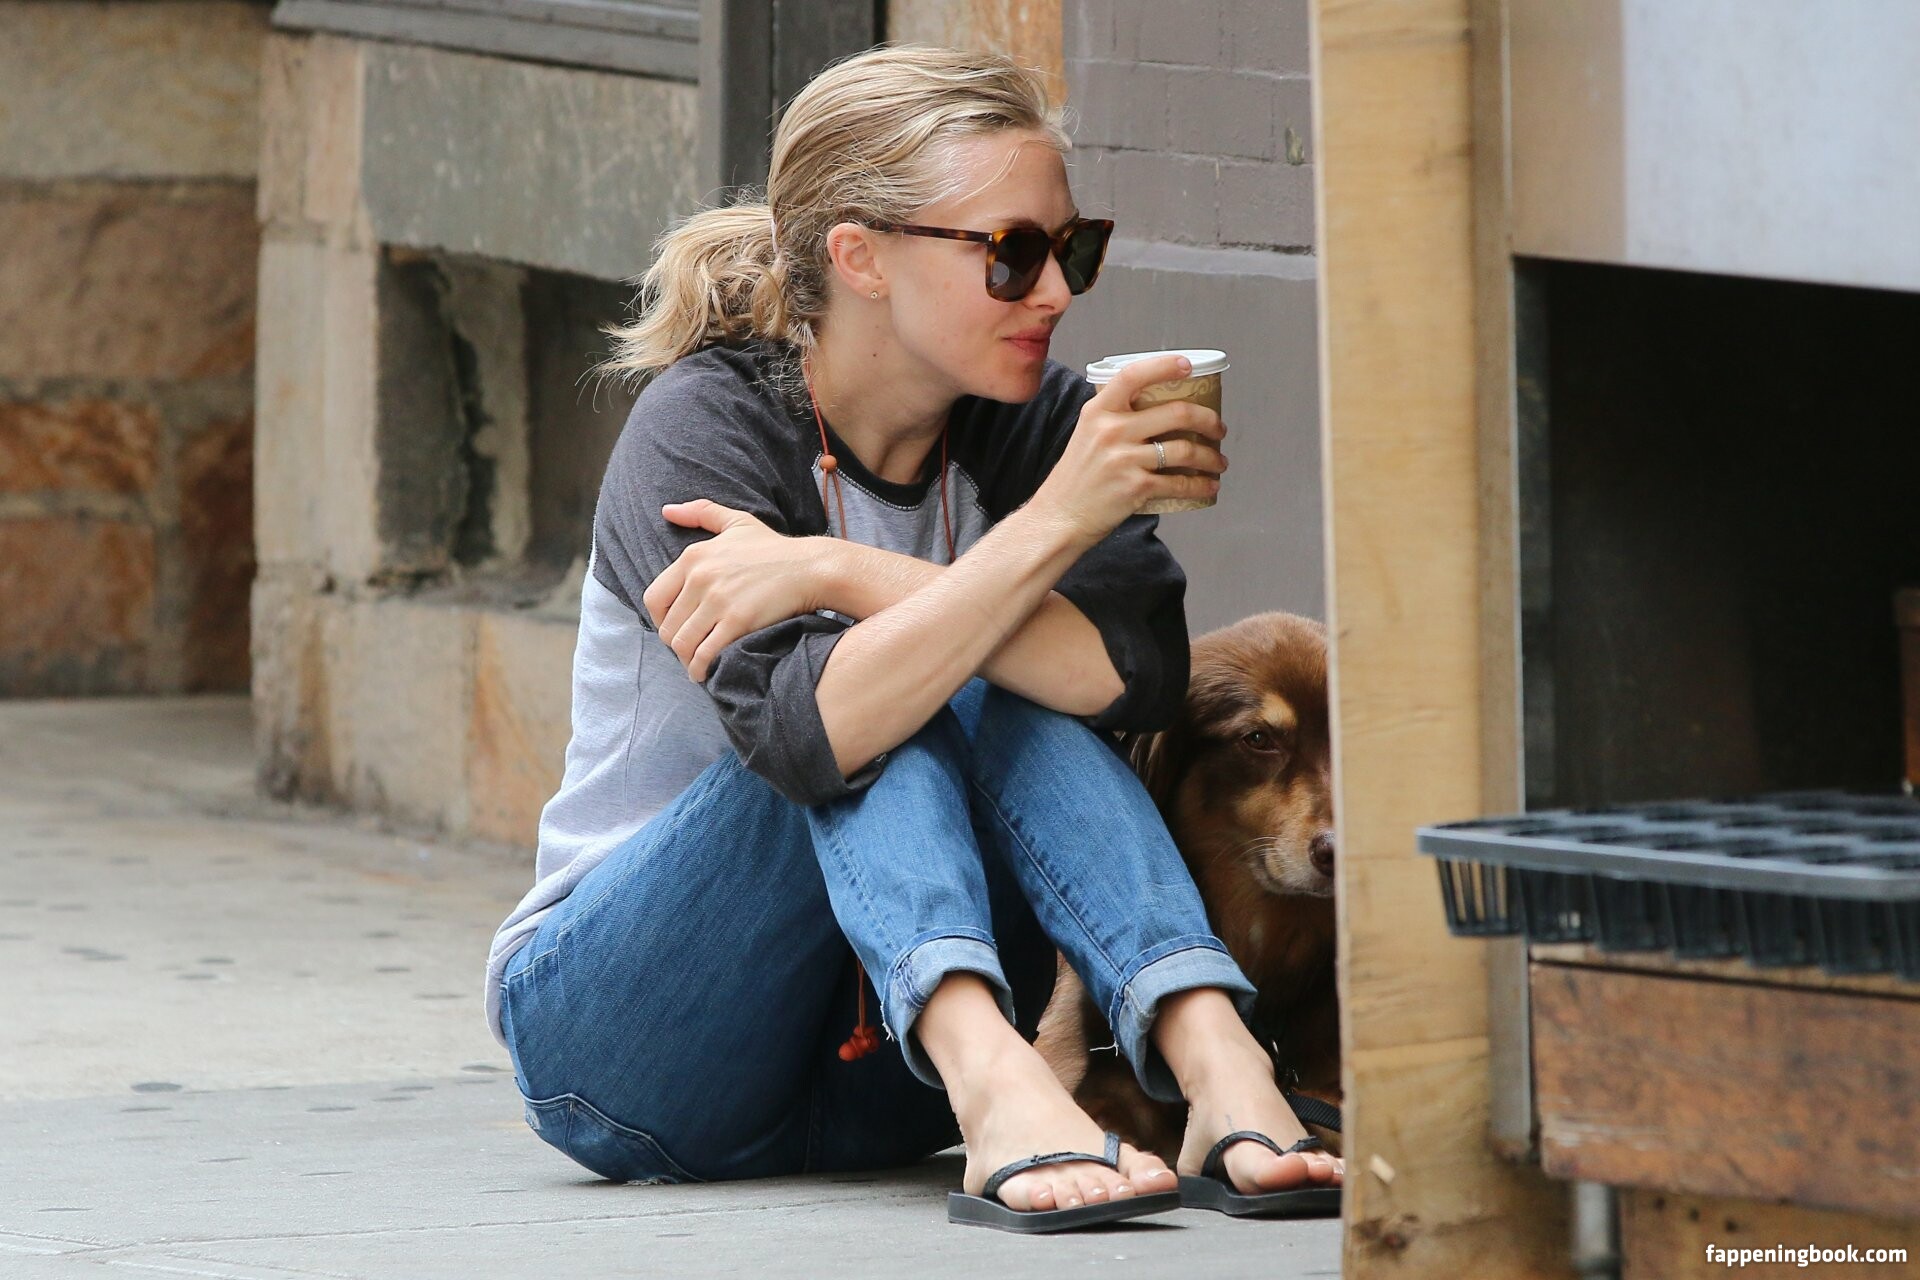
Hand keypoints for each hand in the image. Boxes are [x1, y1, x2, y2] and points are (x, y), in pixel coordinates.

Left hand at [644, 499, 835, 681]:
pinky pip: (705, 653)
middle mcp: (700, 577)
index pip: (654, 598)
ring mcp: (718, 600)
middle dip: (676, 643)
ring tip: (695, 666)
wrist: (810, 567)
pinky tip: (704, 672)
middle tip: (690, 650)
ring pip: (682, 643)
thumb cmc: (774, 548)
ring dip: (686, 660)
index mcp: (693, 556)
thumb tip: (668, 510)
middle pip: (668, 626)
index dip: (661, 619)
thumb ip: (701, 512)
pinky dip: (700, 668)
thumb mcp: (736, 521)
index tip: (675, 627)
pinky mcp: (737, 621)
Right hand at [1028, 353, 1226, 545]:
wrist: (1059, 516)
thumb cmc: (1076, 477)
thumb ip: (1116, 418)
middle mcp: (1112, 430)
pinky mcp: (1136, 487)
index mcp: (1099, 411)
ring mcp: (1125, 459)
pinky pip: (1180, 483)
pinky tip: (1209, 486)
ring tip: (1218, 461)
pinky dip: (1201, 485)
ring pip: (1185, 450)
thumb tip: (1159, 409)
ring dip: (1211, 457)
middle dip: (1209, 420)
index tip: (1187, 366)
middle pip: (1177, 413)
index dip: (1164, 366)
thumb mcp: (1087, 434)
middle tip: (1218, 428)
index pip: (1134, 375)